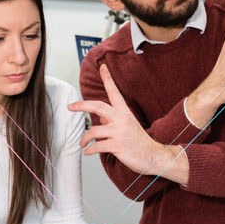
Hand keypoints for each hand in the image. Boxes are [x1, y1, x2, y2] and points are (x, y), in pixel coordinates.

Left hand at [68, 64, 187, 183]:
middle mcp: (122, 120)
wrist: (154, 156)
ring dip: (84, 139)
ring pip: (93, 131)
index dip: (108, 79)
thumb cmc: (139, 142)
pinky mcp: (118, 146)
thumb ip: (112, 121)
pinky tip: (88, 152)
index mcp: (124, 113)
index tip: (102, 67)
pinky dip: (89, 150)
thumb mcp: (128, 126)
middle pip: (98, 106)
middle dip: (81, 105)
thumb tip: (100, 119)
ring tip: (82, 144)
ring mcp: (120, 133)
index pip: (114, 92)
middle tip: (70, 106)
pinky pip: (97, 146)